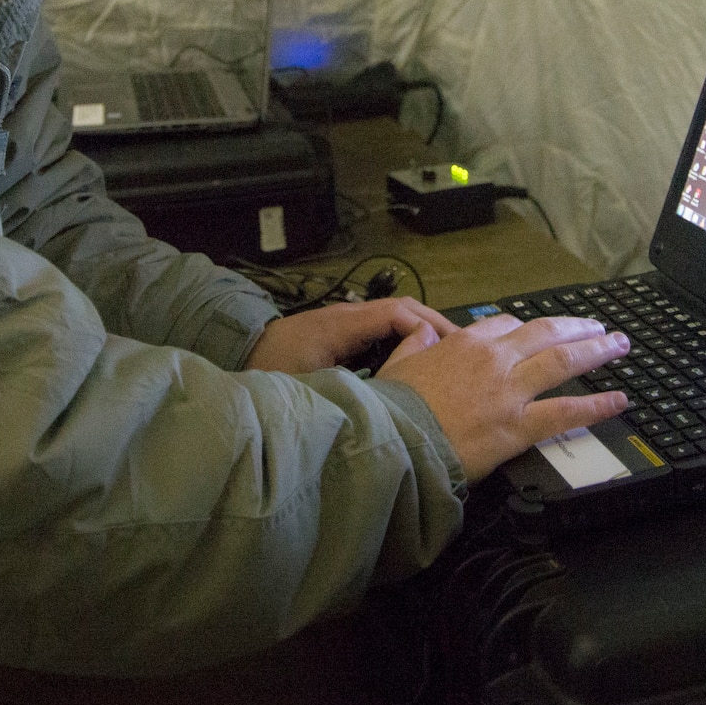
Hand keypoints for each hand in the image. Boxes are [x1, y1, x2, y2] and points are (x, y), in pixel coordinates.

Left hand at [244, 297, 457, 373]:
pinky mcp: (344, 336)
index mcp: (342, 323)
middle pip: (404, 311)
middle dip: (436, 329)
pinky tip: (421, 366)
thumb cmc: (270, 374)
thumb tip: (390, 393)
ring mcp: (347, 323)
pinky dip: (408, 343)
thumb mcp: (309, 385)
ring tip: (452, 361)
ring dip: (425, 336)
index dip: (428, 329)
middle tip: (466, 356)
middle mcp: (348, 316)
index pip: (398, 312)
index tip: (452, 352)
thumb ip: (347, 386)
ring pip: (397, 320)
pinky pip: (384, 331)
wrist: (239, 359)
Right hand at [376, 315, 629, 481]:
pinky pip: (566, 412)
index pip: (503, 325)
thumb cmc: (393, 408)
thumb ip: (414, 344)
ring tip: (619, 346)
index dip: (526, 327)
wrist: (395, 442)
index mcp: (464, 344)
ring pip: (563, 360)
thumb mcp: (396, 364)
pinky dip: (597, 405)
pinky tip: (619, 401)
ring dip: (596, 351)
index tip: (539, 330)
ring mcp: (510, 391)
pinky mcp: (519, 426)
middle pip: (545, 332)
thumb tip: (422, 332)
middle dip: (576, 327)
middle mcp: (493, 360)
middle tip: (598, 327)